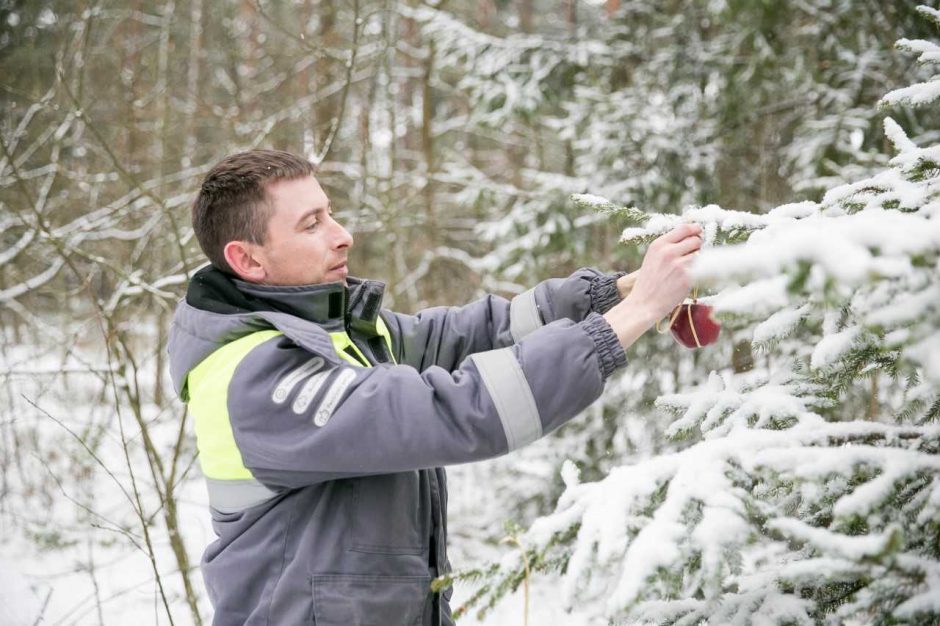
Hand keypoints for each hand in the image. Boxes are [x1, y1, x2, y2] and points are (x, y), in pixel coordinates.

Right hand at [604, 224, 702, 348]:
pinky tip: (688, 279)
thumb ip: (669, 246)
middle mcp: (668, 252)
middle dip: (696, 247)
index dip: (694, 229)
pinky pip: (702, 269)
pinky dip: (699, 272)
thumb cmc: (649, 281)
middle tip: (691, 256)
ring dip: (698, 261)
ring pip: (700, 254)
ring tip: (686, 270)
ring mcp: (679, 264)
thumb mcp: (653, 257)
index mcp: (659, 245)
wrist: (644, 303)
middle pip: (695, 240)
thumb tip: (691, 236)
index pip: (684, 228)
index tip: (698, 232)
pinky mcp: (687, 278)